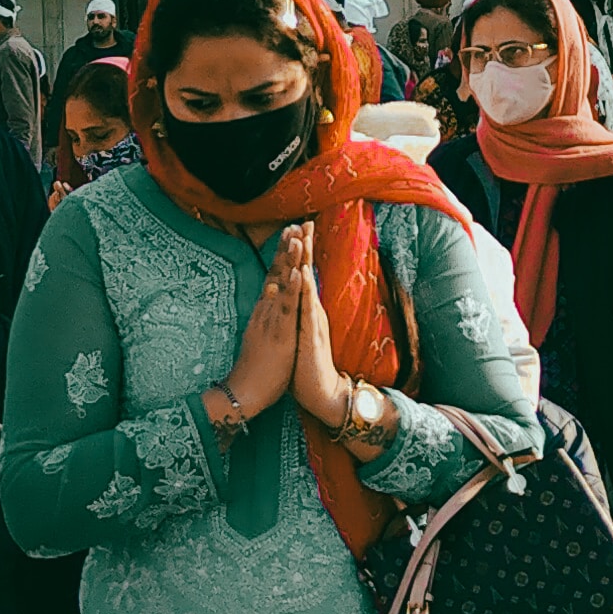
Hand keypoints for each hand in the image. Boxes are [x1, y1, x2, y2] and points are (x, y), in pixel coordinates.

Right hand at [210, 231, 307, 430]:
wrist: (243, 393)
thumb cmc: (255, 369)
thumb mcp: (260, 336)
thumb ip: (264, 316)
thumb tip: (269, 298)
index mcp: (264, 311)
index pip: (275, 277)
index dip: (283, 255)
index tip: (291, 233)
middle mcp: (266, 311)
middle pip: (276, 273)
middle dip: (285, 248)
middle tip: (294, 224)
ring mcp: (271, 321)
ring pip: (281, 285)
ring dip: (289, 260)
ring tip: (297, 236)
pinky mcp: (278, 334)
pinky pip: (286, 309)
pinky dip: (292, 289)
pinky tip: (298, 272)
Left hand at [286, 247, 357, 436]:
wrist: (320, 392)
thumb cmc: (305, 364)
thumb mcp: (298, 333)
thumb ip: (297, 314)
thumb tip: (291, 297)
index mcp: (304, 310)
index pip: (300, 275)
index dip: (298, 253)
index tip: (296, 228)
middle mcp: (310, 311)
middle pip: (306, 273)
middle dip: (305, 247)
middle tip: (305, 221)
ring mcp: (312, 321)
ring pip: (307, 285)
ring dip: (305, 261)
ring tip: (304, 238)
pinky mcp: (311, 335)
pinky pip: (306, 309)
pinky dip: (304, 289)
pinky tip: (303, 274)